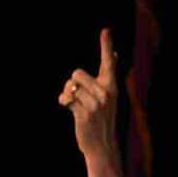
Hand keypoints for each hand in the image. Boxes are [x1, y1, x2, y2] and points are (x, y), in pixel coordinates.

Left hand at [59, 29, 119, 163]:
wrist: (101, 146)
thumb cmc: (102, 119)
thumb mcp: (109, 97)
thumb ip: (108, 77)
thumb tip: (114, 55)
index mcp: (111, 87)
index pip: (108, 62)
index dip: (106, 45)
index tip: (106, 30)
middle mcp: (105, 93)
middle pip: (77, 73)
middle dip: (72, 82)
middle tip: (76, 94)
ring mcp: (95, 104)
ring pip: (71, 86)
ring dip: (67, 92)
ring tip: (73, 102)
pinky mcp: (84, 114)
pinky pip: (67, 98)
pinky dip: (63, 100)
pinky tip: (66, 105)